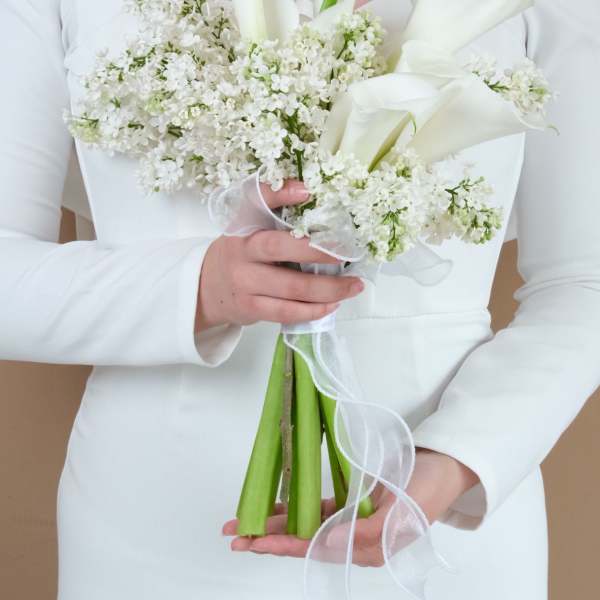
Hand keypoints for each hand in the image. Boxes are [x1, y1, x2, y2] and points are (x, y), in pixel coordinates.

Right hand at [196, 180, 364, 330]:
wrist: (205, 289)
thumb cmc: (239, 254)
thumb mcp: (246, 228)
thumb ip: (272, 211)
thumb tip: (308, 192)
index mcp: (241, 225)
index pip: (254, 201)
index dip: (277, 193)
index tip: (306, 190)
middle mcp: (240, 250)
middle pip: (278, 247)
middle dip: (318, 251)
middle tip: (348, 253)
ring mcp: (244, 282)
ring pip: (291, 287)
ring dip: (329, 289)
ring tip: (353, 286)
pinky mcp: (250, 308)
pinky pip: (287, 311)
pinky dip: (313, 309)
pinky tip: (332, 304)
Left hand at [222, 449, 478, 566]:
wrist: (442, 467)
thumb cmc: (425, 490)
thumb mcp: (401, 515)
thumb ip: (365, 534)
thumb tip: (325, 543)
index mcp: (365, 548)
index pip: (313, 549)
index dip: (280, 544)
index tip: (252, 541)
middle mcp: (353, 539)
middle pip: (302, 540)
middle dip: (267, 537)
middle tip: (234, 534)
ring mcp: (351, 522)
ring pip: (305, 525)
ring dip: (276, 522)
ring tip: (246, 521)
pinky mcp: (352, 505)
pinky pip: (318, 510)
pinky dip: (296, 508)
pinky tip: (278, 505)